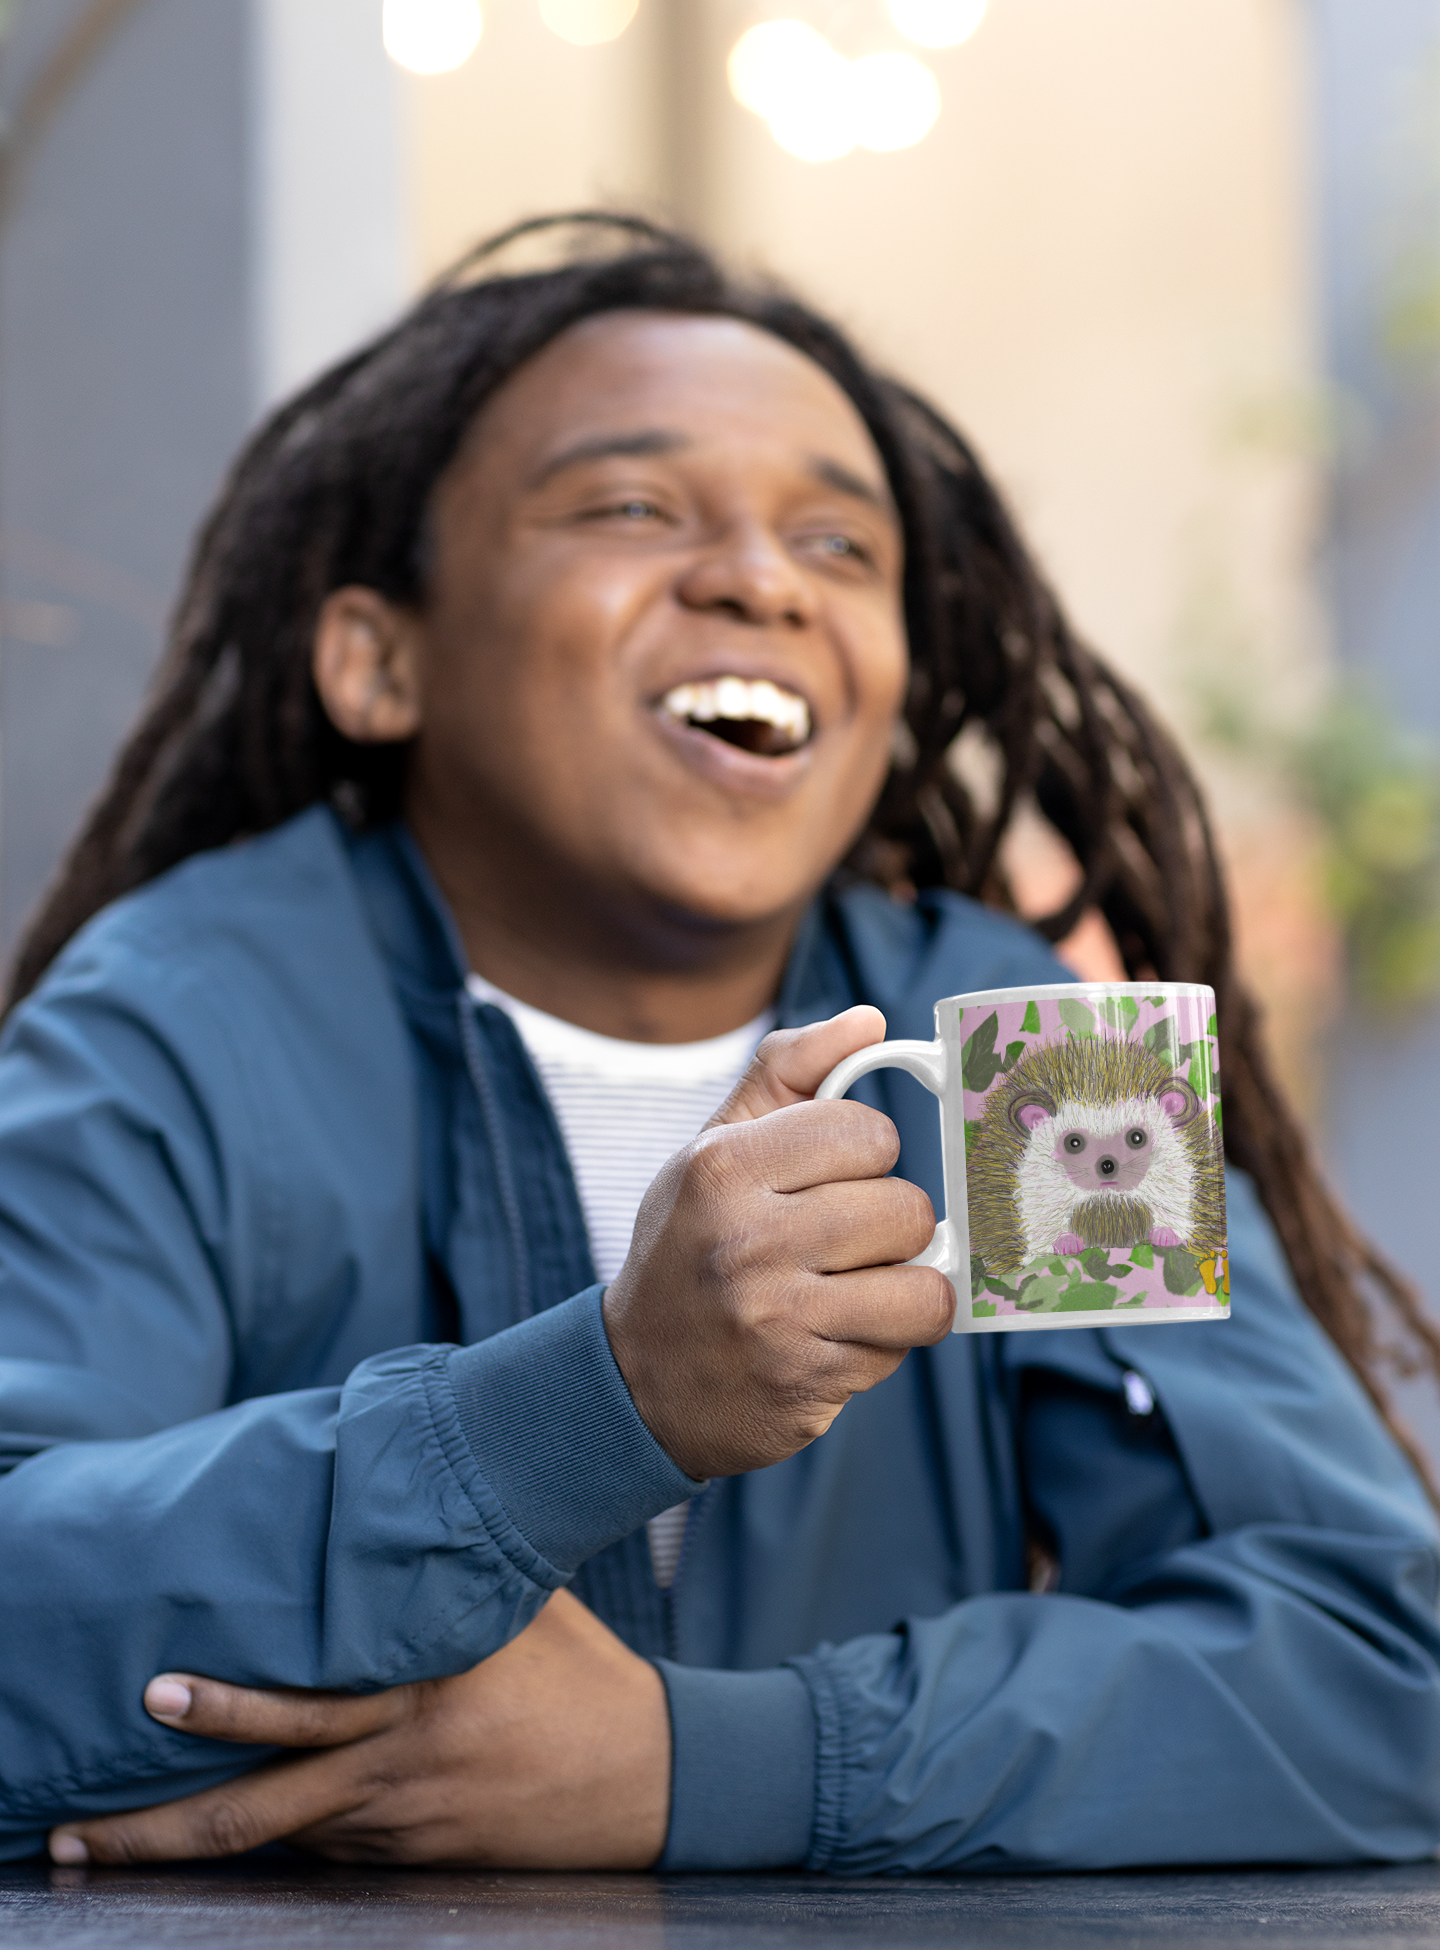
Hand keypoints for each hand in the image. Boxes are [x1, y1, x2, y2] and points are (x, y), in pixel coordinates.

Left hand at [48, 1591, 668, 1867]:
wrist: (651, 1780)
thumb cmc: (581, 1672)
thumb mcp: (517, 1605)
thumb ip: (443, 1576)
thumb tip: (392, 1510)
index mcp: (424, 1691)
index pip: (304, 1709)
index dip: (226, 1709)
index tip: (156, 1694)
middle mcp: (399, 1769)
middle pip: (258, 1811)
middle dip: (158, 1827)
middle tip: (78, 1829)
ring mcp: (401, 1827)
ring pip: (281, 1841)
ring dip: (196, 1845)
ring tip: (108, 1848)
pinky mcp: (415, 1862)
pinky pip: (329, 1853)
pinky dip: (283, 1840)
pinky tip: (235, 1830)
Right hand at [603, 1006, 953, 1480]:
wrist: (639, 1380)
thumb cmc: (691, 1246)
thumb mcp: (715, 1149)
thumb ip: (789, 1073)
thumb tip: (870, 1020)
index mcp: (722, 1168)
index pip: (865, 1131)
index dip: (867, 1151)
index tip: (837, 1174)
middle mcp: (746, 1241)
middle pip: (904, 1208)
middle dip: (891, 1224)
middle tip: (847, 1240)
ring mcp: (777, 1319)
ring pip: (922, 1285)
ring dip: (905, 1288)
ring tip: (858, 1287)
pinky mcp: (806, 1383)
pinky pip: (903, 1347)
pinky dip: (884, 1342)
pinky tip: (837, 1336)